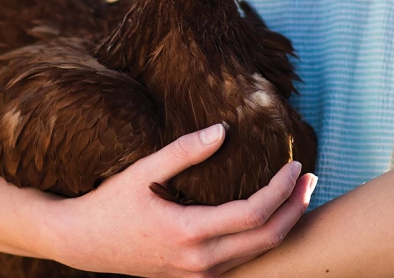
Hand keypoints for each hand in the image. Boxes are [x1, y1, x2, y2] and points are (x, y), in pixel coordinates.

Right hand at [44, 123, 316, 276]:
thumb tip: (223, 129)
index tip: (294, 165)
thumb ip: (184, 151)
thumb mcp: (142, 171)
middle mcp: (199, 262)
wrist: (82, 244)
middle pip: (266, 239)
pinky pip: (242, 260)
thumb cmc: (110, 203)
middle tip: (310, 178)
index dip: (281, 190)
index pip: (253, 214)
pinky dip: (263, 238)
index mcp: (189, 233)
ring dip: (284, 224)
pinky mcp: (196, 277)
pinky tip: (270, 216)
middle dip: (295, 208)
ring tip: (299, 194)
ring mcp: (199, 275)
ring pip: (258, 254)